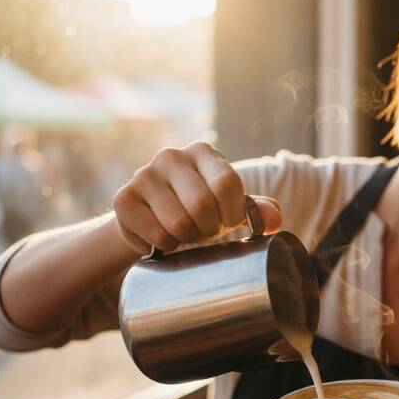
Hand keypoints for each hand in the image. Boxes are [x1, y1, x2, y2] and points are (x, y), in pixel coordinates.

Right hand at [112, 141, 282, 255]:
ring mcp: (144, 176)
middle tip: (205, 231)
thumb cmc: (198, 210)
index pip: (227, 183)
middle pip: (202, 205)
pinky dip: (166, 246)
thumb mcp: (229, 207)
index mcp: (202, 152)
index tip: (228, 222)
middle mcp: (170, 156)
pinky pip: (157, 235)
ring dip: (188, 239)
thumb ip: (256, 210)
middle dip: (209, 229)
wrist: (150, 220)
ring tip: (185, 233)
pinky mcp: (124, 199)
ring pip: (179, 224)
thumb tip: (274, 219)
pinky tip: (163, 237)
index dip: (232, 213)